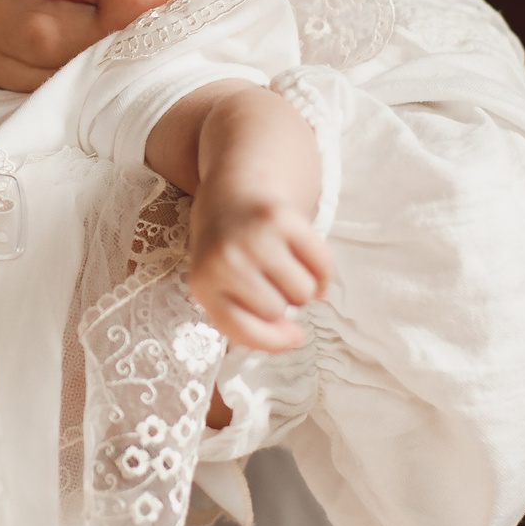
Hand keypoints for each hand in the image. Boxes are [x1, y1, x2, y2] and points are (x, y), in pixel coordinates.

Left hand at [182, 88, 332, 351]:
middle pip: (277, 312)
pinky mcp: (282, 217)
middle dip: (282, 301)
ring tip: (282, 264)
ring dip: (301, 285)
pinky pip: (322, 266)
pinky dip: (322, 270)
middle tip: (269, 277)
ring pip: (302, 293)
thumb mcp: (220, 283)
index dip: (272, 341)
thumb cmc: (228, 246)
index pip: (242, 330)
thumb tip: (295, 336)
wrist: (234, 184)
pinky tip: (305, 257)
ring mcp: (253, 237)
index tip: (292, 334)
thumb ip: (249, 319)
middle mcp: (224, 259)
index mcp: (201, 281)